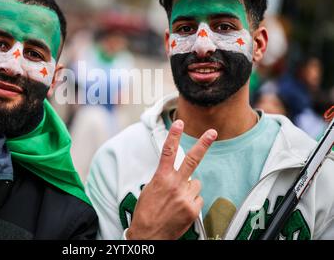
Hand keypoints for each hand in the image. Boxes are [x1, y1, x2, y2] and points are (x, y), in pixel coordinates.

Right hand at [127, 120, 216, 239]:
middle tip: (212, 132)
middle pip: (192, 160)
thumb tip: (174, 173)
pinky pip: (197, 198)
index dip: (174, 136)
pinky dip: (191, 201)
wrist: (149, 235)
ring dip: (189, 188)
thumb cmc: (146, 212)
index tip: (179, 123)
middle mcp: (175, 185)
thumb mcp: (150, 189)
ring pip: (195, 183)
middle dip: (203, 144)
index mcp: (161, 178)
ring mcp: (186, 197)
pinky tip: (181, 208)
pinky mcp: (193, 209)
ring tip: (177, 200)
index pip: (168, 151)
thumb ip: (164, 178)